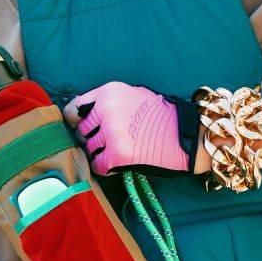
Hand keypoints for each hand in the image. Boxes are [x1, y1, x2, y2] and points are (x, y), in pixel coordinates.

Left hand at [62, 82, 200, 177]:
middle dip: (93, 138)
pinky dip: (106, 168)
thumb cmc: (162, 116)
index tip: (78, 126)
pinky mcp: (118, 154)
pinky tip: (119, 164)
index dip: (74, 119)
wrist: (187, 136)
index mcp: (108, 92)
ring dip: (101, 154)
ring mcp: (112, 133)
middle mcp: (107, 110)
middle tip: (110, 142)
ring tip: (120, 151)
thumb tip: (83, 113)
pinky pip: (98, 166)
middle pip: (82, 131)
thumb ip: (108, 101)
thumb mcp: (133, 95)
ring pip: (90, 149)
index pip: (75, 107)